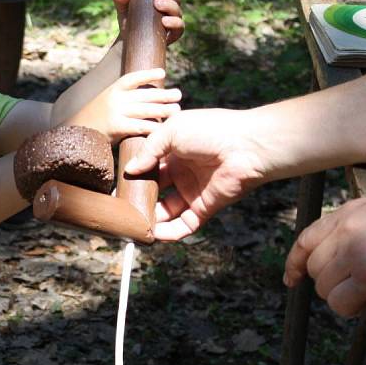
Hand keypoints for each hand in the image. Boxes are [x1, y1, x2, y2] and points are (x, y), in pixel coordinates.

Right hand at [69, 68, 180, 142]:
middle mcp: (114, 99)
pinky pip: (139, 126)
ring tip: (177, 110)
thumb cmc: (92, 122)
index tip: (162, 72)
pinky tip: (163, 129)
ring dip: (163, 110)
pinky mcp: (116, 128)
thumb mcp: (104, 104)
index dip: (147, 74)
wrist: (72, 136)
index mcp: (112, 90)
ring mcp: (115, 112)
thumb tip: (144, 98)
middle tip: (178, 94)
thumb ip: (121, 100)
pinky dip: (153, 127)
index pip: (132, 78)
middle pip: (144, 95)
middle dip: (163, 94)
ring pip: (145, 110)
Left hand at [114, 0, 183, 44]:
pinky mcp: (172, 34)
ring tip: (157, 4)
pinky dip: (174, 23)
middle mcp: (171, 7)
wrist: (128, 41)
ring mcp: (173, 21)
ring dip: (169, 5)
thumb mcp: (122, 7)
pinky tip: (164, 21)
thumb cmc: (129, 19)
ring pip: (178, 10)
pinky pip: (179, 27)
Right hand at [124, 108, 268, 239]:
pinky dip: (169, 232)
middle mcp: (183, 172)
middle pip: (155, 190)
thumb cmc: (210, 130)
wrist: (247, 146)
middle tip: (121, 206)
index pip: (149, 166)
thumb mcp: (171, 131)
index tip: (119, 183)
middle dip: (139, 198)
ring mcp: (193, 191)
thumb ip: (149, 149)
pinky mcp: (204, 208)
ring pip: (166, 211)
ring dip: (150, 218)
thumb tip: (131, 169)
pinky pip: (184, 225)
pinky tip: (153, 234)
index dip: (135, 174)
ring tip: (133, 223)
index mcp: (174, 151)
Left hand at [283, 197, 365, 316]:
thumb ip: (354, 229)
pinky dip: (351, 308)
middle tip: (359, 285)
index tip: (292, 278)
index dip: (296, 262)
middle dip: (332, 282)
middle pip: (315, 268)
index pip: (307, 239)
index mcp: (350, 212)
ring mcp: (357, 252)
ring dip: (344, 297)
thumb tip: (329, 260)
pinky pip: (340, 303)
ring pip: (325, 288)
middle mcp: (347, 229)